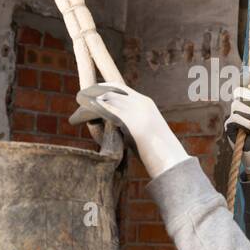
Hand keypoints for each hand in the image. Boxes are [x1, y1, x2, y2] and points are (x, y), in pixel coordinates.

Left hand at [71, 82, 189, 179]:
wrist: (171, 162)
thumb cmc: (159, 154)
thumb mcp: (143, 134)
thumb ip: (129, 126)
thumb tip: (114, 129)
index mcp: (146, 104)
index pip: (121, 88)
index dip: (104, 87)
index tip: (91, 92)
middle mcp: (141, 103)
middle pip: (112, 90)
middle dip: (94, 92)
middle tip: (79, 98)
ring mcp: (137, 111)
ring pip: (107, 99)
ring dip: (90, 102)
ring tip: (77, 109)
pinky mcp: (131, 122)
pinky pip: (106, 111)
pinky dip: (91, 111)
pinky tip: (81, 115)